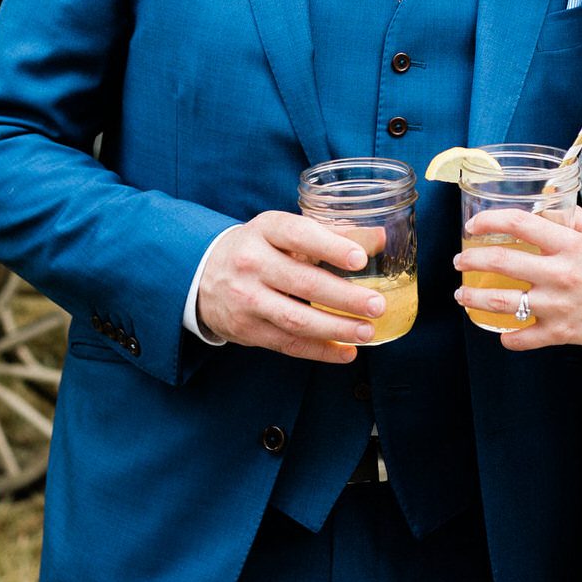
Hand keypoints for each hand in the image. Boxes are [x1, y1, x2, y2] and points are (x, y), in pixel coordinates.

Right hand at [195, 211, 381, 362]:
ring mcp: (246, 299)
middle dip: (344, 297)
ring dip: (336, 328)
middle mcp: (251, 263)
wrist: (202, 275)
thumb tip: (378, 239)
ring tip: (367, 331)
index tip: (360, 259)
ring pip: (296, 319)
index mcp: (264, 230)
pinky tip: (346, 351)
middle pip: (303, 282)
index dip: (330, 247)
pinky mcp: (247, 330)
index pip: (299, 235)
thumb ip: (330, 233)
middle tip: (376, 305)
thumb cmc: (257, 249)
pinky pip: (288, 345)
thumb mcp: (282, 231)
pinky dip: (320, 351)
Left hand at [451, 206, 581, 349]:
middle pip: (500, 262)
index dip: (488, 222)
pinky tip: (501, 335)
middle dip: (470, 260)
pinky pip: (525, 339)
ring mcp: (559, 305)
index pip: (518, 223)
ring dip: (473, 298)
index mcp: (569, 244)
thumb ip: (569, 219)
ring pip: (501, 303)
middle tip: (460, 261)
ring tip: (462, 295)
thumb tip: (543, 206)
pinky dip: (508, 339)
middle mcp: (560, 273)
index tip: (473, 226)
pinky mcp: (563, 332)